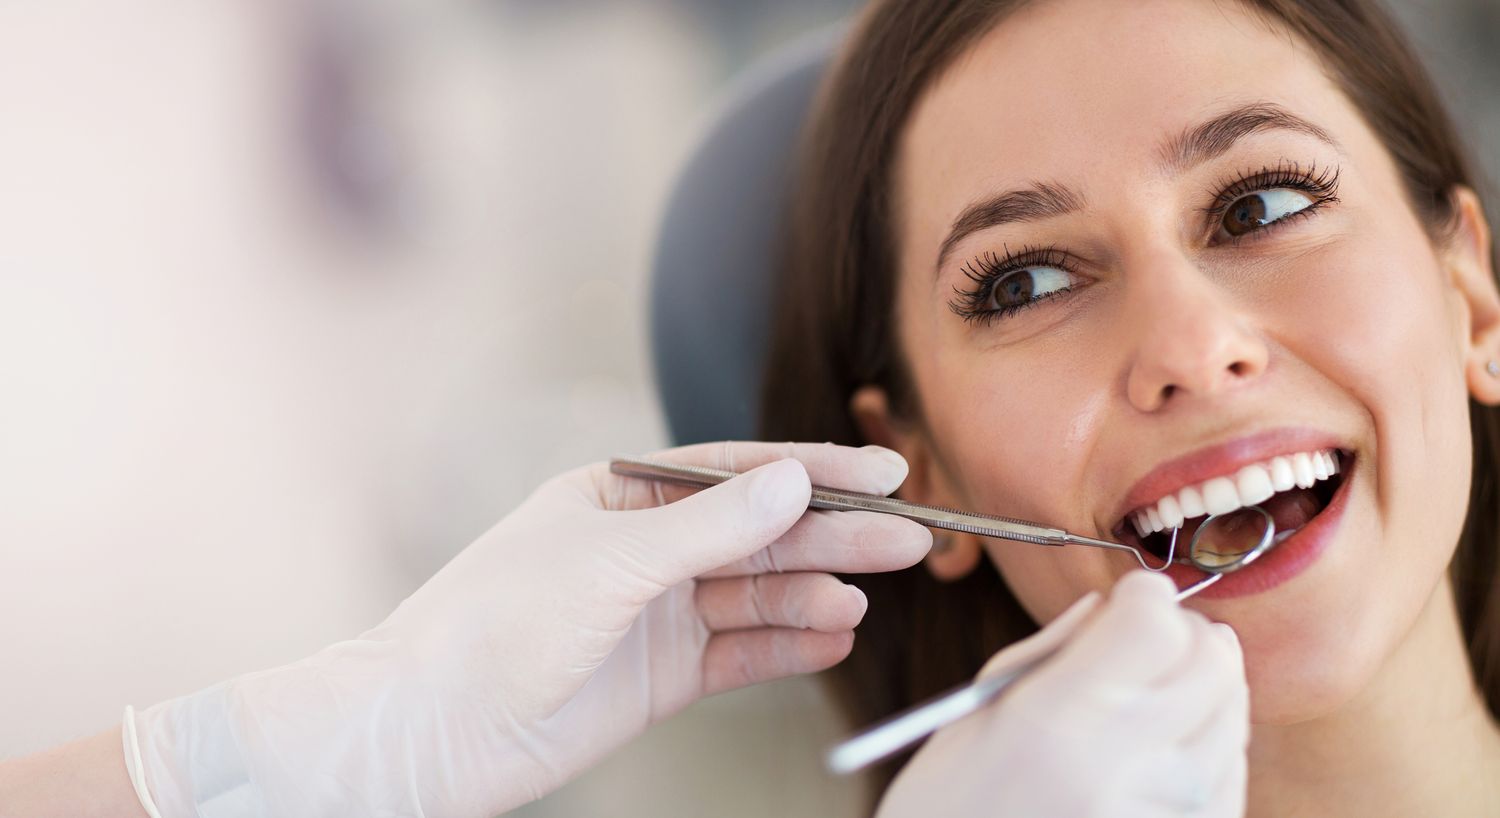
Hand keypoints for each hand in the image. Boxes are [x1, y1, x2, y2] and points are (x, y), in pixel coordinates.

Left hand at [129, 442, 930, 817]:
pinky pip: (740, 655)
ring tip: (870, 596)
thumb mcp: (610, 560)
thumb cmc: (494, 622)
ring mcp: (655, 614)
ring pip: (756, 597)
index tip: (883, 474)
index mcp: (621, 495)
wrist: (430, 729)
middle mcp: (644, 549)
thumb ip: (710, 526)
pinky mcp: (661, 676)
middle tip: (911, 538)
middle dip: (833, 536)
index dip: (813, 474)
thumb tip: (793, 482)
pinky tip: (834, 637)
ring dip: (815, 595)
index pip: (736, 472)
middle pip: (759, 535)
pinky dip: (787, 648)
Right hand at [876, 571, 1248, 817]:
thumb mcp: (976, 711)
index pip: (1156, 622)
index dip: (1145, 596)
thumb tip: (1111, 606)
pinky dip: (1208, 748)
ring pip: (1233, 713)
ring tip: (1147, 702)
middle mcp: (1126, 766)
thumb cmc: (947, 804)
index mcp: (1060, 719)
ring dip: (1200, 689)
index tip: (1127, 598)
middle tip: (1146, 640)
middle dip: (1185, 633)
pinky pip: (1232, 775)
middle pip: (1213, 660)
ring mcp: (1166, 814)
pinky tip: (1160, 753)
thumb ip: (1053, 650)